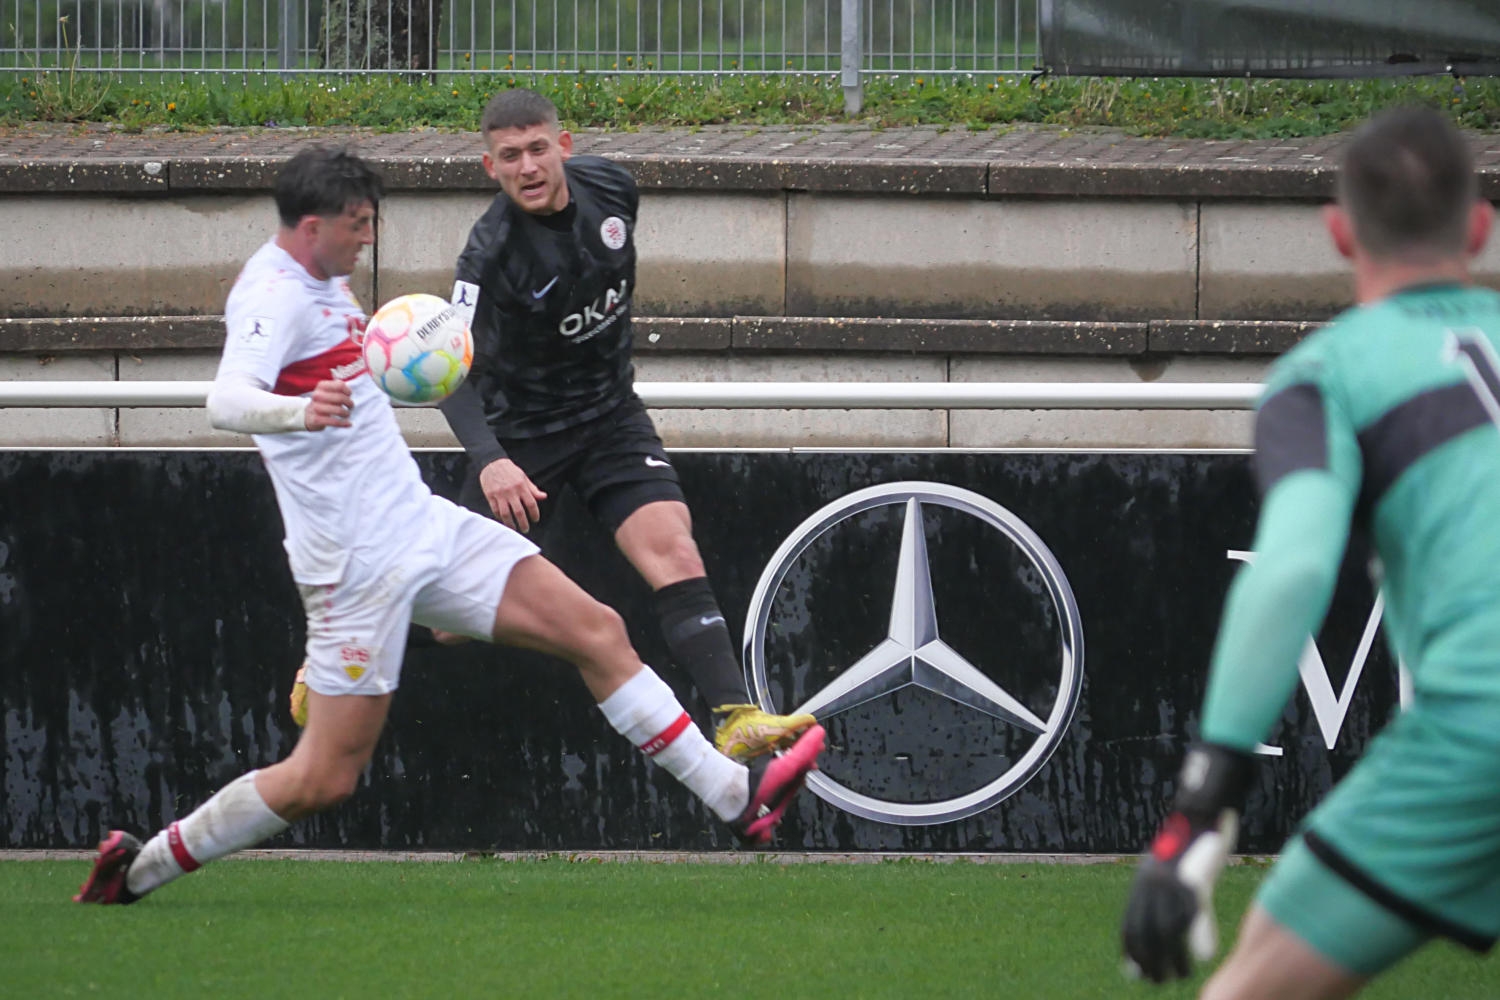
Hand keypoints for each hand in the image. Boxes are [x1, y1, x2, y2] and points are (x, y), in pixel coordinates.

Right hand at [304, 380, 352, 430]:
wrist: (308, 415)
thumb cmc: (325, 401)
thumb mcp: (330, 391)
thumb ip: (340, 388)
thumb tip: (349, 392)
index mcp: (321, 386)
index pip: (340, 386)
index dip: (348, 391)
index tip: (348, 395)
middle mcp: (317, 395)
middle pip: (341, 398)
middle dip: (350, 403)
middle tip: (350, 407)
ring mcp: (316, 408)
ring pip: (339, 410)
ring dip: (347, 413)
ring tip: (347, 414)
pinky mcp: (316, 420)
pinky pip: (334, 422)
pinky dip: (344, 423)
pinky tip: (349, 424)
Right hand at [479, 458, 547, 532]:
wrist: (492, 462)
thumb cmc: (510, 470)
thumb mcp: (523, 477)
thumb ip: (533, 489)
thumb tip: (544, 497)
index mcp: (521, 486)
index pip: (531, 504)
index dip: (535, 514)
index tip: (535, 520)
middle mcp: (511, 491)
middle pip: (519, 512)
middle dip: (524, 523)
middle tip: (526, 529)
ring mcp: (500, 494)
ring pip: (506, 514)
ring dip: (511, 524)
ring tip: (514, 529)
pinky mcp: (490, 496)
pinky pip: (495, 510)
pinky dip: (500, 517)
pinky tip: (504, 520)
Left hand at [1122, 744, 1251, 982]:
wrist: (1201, 808)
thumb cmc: (1190, 841)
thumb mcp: (1172, 869)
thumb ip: (1164, 894)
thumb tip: (1163, 918)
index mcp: (1143, 883)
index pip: (1130, 925)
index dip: (1132, 952)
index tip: (1136, 973)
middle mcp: (1151, 884)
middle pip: (1145, 932)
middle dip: (1150, 962)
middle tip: (1159, 981)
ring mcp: (1170, 881)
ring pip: (1167, 930)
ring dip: (1173, 958)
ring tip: (1180, 975)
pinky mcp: (1193, 877)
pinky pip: (1192, 915)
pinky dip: (1196, 939)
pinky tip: (1201, 957)